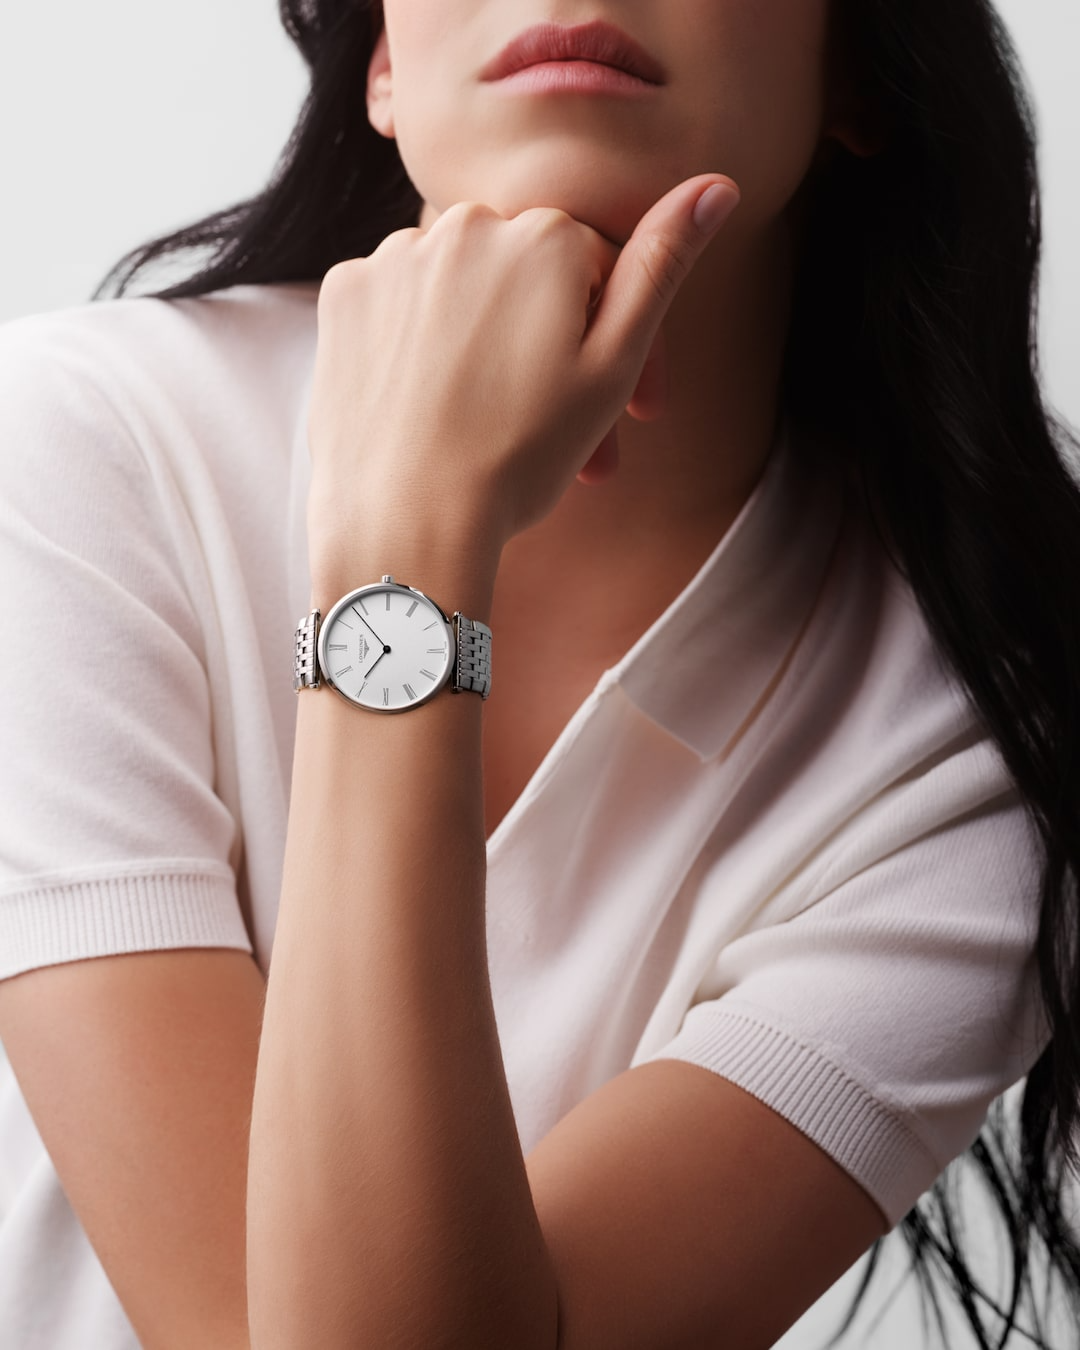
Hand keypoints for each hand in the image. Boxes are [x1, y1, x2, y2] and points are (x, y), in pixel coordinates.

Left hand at [307, 175, 739, 570]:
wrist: (407, 521)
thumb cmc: (521, 456)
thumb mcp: (613, 366)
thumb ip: (661, 267)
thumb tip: (716, 185)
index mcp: (546, 234)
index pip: (593, 268)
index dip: (613, 341)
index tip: (630, 411)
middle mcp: (465, 223)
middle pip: (523, 275)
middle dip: (549, 344)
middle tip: (561, 432)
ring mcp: (396, 255)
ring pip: (460, 286)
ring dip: (483, 341)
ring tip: (494, 424)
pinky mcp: (344, 292)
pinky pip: (399, 300)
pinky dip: (420, 342)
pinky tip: (431, 401)